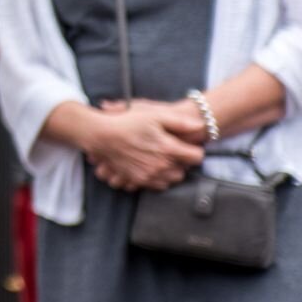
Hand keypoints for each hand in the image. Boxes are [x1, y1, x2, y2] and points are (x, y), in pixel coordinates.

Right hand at [85, 102, 204, 191]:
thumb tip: (201, 125)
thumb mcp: (155, 115)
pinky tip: (150, 166)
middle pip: (184, 171)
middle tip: (171, 151)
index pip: (197, 157)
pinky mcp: (137, 180)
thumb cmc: (128, 122)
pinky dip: (157, 178)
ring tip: (160, 159)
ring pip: (171, 180)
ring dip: (170, 172)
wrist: (101, 135)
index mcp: (169, 149)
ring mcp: (149, 175)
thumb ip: (180, 122)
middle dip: (181, 163)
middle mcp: (161, 166)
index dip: (194, 150)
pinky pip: (156, 185)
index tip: (186, 145)